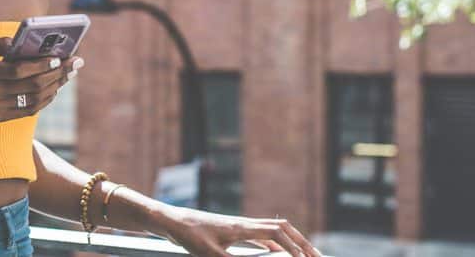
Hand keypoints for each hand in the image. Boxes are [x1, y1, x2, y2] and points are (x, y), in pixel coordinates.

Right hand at [0, 37, 81, 122]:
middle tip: (75, 65)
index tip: (58, 57)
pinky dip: (43, 101)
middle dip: (58, 75)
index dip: (42, 65)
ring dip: (55, 88)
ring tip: (67, 76)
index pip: (19, 71)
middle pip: (32, 87)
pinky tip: (53, 90)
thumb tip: (22, 41)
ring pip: (33, 101)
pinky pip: (26, 111)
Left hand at [150, 204, 320, 256]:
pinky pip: (263, 236)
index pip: (278, 234)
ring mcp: (240, 226)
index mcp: (242, 227)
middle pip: (283, 229)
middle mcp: (245, 224)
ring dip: (292, 243)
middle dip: (303, 243)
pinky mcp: (234, 231)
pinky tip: (281, 255)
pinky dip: (277, 244)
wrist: (171, 221)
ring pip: (275, 231)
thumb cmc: (188, 235)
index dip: (295, 249)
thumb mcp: (209, 254)